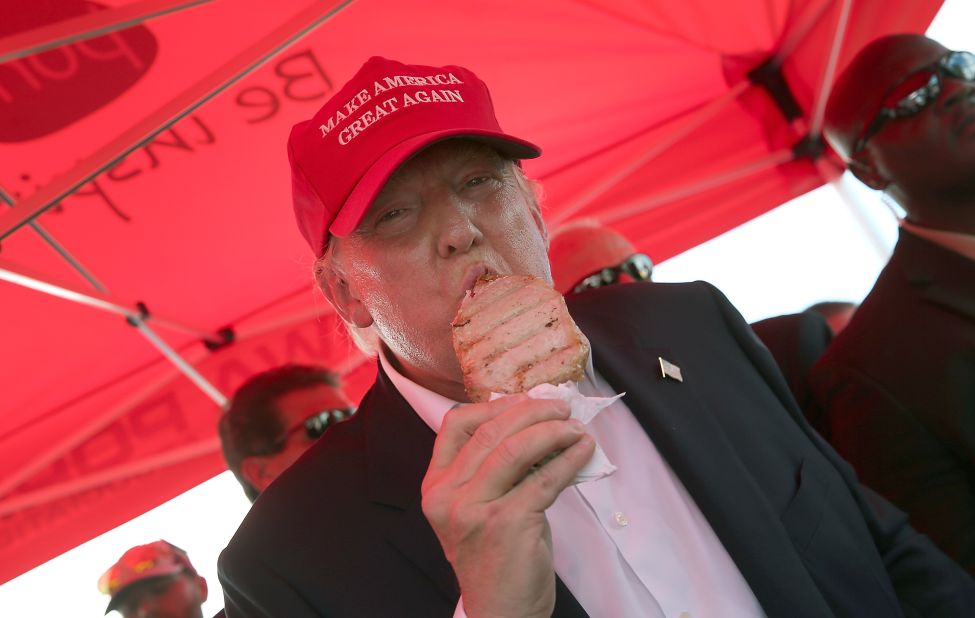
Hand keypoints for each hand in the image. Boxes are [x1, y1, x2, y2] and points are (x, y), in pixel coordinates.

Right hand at [421, 395, 595, 617]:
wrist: (501, 612)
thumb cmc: (495, 558)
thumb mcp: (481, 507)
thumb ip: (495, 468)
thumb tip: (537, 425)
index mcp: (436, 487)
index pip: (455, 425)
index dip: (495, 406)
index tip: (526, 400)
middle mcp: (448, 496)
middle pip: (491, 432)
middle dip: (532, 412)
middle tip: (561, 408)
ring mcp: (474, 510)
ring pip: (516, 449)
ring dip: (553, 431)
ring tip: (575, 428)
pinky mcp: (507, 523)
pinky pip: (545, 479)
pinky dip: (569, 460)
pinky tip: (583, 451)